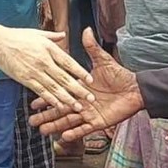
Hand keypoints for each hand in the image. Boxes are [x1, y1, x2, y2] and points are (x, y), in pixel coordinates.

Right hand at [0, 25, 93, 110]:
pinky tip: (58, 105)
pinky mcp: (25, 79)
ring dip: (67, 98)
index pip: (69, 62)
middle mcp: (44, 61)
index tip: (90, 80)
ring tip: (77, 106)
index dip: (80, 72)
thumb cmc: (16, 36)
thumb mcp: (37, 33)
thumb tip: (64, 35)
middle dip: (79, 89)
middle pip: (65, 78)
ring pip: (54, 87)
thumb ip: (52, 36)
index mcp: (49, 49)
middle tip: (90, 98)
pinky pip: (40, 91)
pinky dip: (50, 99)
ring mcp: (34, 71)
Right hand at [29, 29, 143, 141]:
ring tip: (42, 130)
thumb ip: (92, 47)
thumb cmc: (120, 75)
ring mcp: (89, 113)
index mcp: (80, 88)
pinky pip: (85, 130)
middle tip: (31, 120)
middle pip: (60, 109)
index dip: (46, 97)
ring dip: (55, 126)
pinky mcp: (99, 122)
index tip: (32, 102)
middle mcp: (82, 102)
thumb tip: (86, 30)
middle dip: (45, 115)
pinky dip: (75, 133)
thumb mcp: (103, 60)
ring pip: (69, 121)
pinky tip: (63, 137)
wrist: (136, 89)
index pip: (59, 93)